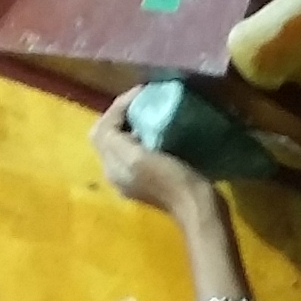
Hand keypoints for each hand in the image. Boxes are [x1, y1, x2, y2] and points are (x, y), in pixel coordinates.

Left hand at [92, 91, 216, 218]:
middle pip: (106, 135)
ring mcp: (130, 177)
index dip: (117, 108)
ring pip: (118, 142)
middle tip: (139, 101)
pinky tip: (153, 131)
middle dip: (118, 114)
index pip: (103, 129)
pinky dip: (138, 135)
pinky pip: (132, 150)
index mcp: (112, 166)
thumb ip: (118, 140)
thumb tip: (113, 121)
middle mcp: (115, 172)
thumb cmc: (173, 182)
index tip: (140, 92)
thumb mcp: (141, 158)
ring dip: (128, 124)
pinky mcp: (145, 179)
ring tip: (145, 111)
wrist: (197, 208)